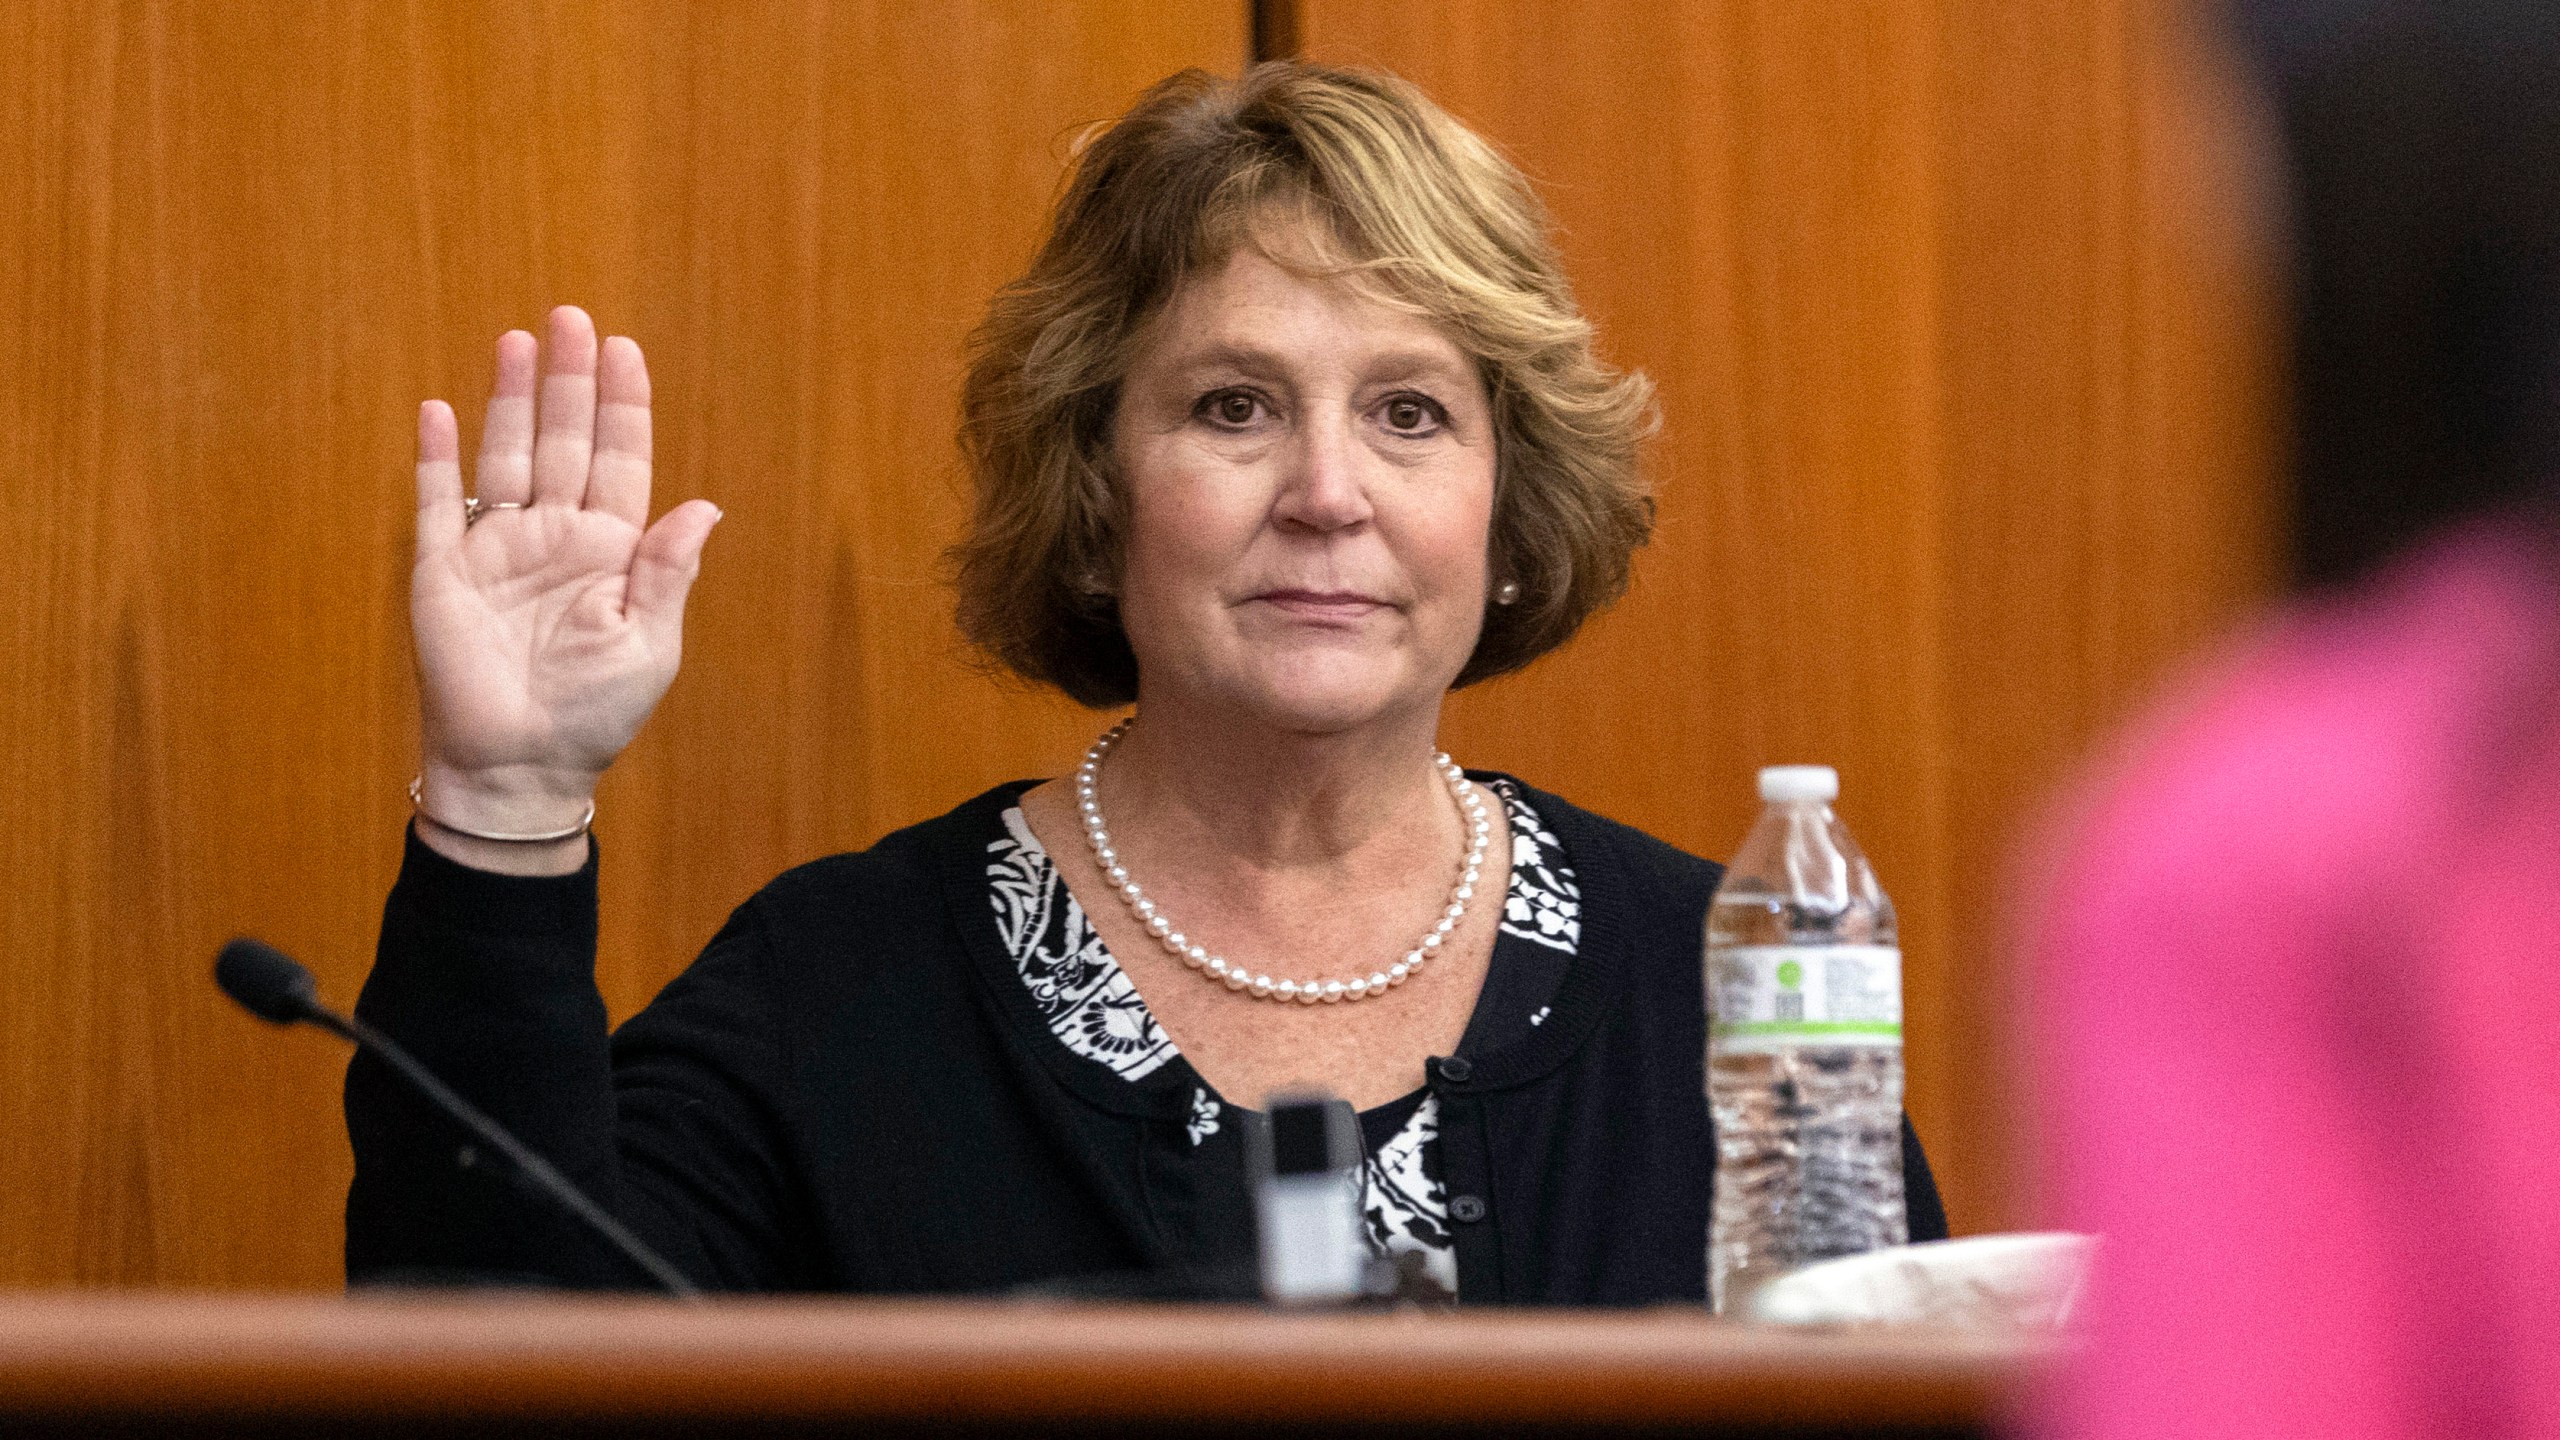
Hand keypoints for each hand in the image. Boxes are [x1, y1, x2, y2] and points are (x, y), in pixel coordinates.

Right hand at [410, 307, 720, 851]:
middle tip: (572, 318)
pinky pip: (439, 504)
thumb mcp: (648, 643)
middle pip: (563, 441)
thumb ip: (667, 571)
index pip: (619, 460)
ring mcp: (497, 550)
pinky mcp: (444, 572)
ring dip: (510, 399)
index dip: (622, 406)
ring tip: (519, 341)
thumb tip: (706, 507)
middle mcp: (555, 538)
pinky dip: (437, 458)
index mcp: (611, 551)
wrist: (520, 766)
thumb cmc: (593, 712)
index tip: (624, 350)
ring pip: (505, 456)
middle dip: (569, 381)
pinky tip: (440, 409)